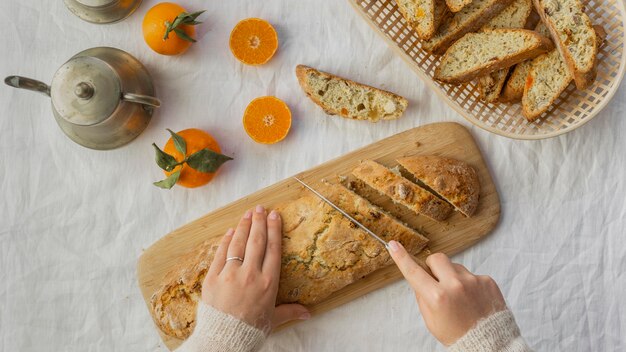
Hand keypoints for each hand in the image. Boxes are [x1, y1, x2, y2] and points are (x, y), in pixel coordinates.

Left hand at [201, 205, 309, 332]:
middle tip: (261, 208)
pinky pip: (221, 254)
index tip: (275, 216)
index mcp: (268, 282)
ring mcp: (230, 274)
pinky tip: (231, 231)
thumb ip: (289, 311)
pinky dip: (226, 241)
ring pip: (238, 243)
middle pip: (256, 241)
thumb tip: (308, 313)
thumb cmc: (250, 330)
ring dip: (243, 226)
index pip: (273, 249)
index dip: (274, 230)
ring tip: (247, 214)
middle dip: (259, 222)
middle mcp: (250, 274)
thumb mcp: (273, 320)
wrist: (224, 340)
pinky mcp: (213, 278)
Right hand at [387, 241, 505, 345]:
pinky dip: (470, 284)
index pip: (414, 272)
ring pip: (455, 266)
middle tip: (437, 281)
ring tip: (460, 297)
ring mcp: (473, 281)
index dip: (401, 257)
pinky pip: (472, 275)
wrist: (489, 343)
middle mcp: (455, 286)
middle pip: (436, 258)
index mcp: (437, 297)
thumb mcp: (431, 319)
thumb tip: (420, 276)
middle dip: (433, 266)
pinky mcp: (488, 281)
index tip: (394, 245)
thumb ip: (423, 295)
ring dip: (453, 277)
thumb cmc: (457, 334)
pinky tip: (473, 299)